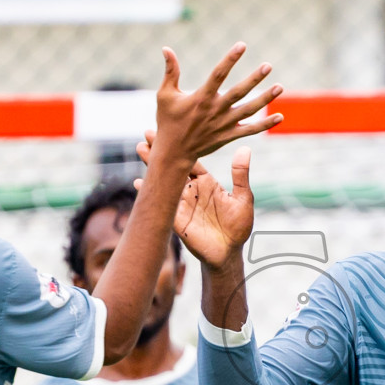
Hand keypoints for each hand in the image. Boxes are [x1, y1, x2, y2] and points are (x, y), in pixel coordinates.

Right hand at [138, 140, 255, 269]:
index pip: (191, 160)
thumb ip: (240, 175)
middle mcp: (191, 190)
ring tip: (140, 149)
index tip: (173, 131)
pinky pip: (161, 204)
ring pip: (165, 182)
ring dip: (153, 166)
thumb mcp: (243, 198)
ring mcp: (182, 204)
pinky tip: (139, 183)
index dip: (182, 146)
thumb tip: (245, 149)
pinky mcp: (176, 219)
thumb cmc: (238, 227)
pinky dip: (150, 194)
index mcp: (207, 183)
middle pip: (174, 167)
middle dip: (161, 151)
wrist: (229, 254)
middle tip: (148, 133)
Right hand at [146, 43, 280, 169]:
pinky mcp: (229, 136)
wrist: (174, 152)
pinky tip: (280, 116)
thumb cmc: (168, 121)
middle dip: (254, 79)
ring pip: (248, 110)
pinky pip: (250, 130)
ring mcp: (224, 124)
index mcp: (201, 98)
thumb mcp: (165, 95)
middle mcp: (215, 110)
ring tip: (280, 87)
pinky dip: (265, 124)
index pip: (218, 74)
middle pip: (238, 92)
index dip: (230, 59)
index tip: (242, 45)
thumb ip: (170, 71)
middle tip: (268, 66)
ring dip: (265, 99)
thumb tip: (166, 48)